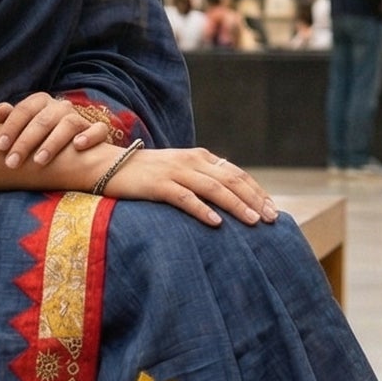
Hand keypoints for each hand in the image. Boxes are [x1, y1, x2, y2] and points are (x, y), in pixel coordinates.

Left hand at [0, 92, 110, 168]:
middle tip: (12, 162)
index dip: (11, 127)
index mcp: (41, 101)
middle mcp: (61, 107)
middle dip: (26, 142)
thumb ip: (10, 119)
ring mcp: (80, 118)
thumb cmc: (38, 137)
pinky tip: (77, 146)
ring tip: (39, 161)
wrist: (71, 146)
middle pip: (43, 120)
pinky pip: (98, 130)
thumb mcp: (22, 127)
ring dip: (53, 142)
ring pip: (69, 124)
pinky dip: (89, 136)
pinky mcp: (97, 132)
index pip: (24, 110)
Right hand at [106, 146, 279, 228]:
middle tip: (272, 219)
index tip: (273, 209)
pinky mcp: (158, 185)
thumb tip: (231, 197)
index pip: (236, 174)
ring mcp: (175, 172)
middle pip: (230, 180)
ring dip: (236, 205)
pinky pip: (184, 198)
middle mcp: (191, 161)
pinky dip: (202, 210)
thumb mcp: (180, 170)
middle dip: (254, 199)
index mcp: (200, 157)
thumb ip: (203, 178)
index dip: (256, 191)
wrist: (109, 166)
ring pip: (213, 189)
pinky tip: (216, 223)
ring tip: (253, 221)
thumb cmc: (147, 174)